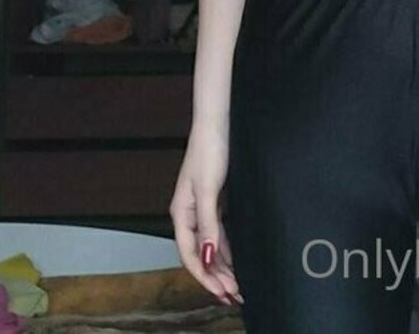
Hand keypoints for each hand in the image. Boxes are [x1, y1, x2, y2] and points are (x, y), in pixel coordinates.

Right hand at [169, 130, 243, 306]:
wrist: (217, 122)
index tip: (222, 292)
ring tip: (237, 284)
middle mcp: (189, 214)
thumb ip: (207, 223)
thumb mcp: (208, 189)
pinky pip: (218, 233)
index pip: (190, 255)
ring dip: (222, 266)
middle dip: (216, 277)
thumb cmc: (209, 150)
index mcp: (181, 213)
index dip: (205, 277)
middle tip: (235, 295)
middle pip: (200, 254)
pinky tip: (236, 259)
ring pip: (210, 246)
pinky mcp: (215, 200)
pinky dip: (226, 249)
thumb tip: (207, 256)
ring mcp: (202, 207)